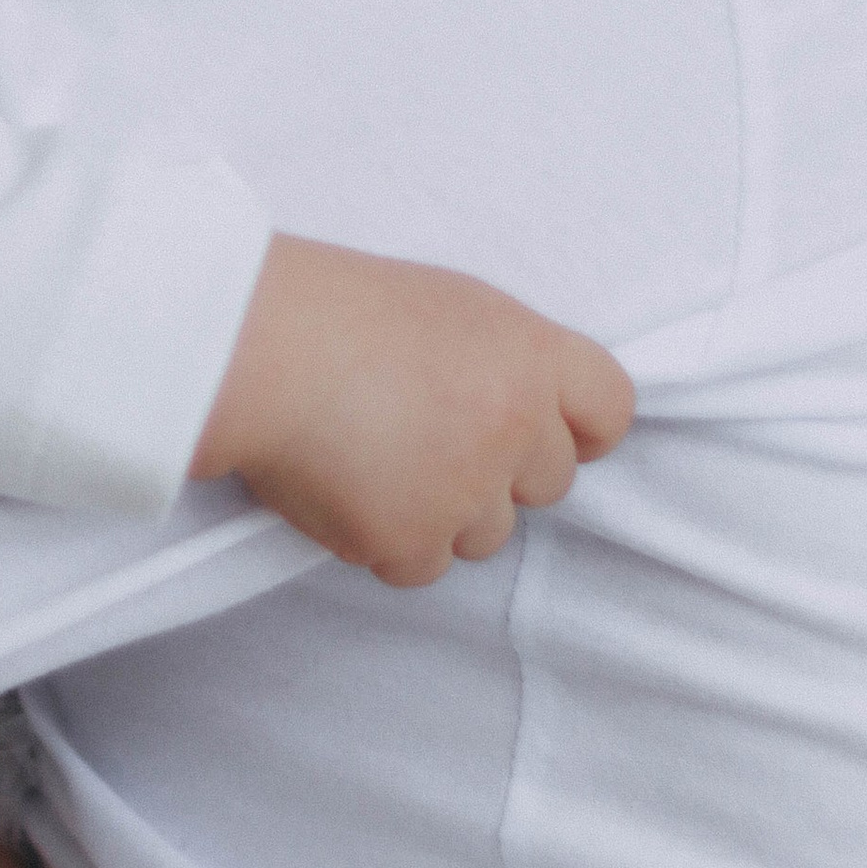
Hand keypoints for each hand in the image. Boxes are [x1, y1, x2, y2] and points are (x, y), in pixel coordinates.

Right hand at [190, 234, 635, 587]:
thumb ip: (504, 358)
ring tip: (374, 455)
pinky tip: (345, 488)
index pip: (610, 409)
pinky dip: (386, 540)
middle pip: (549, 481)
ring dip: (442, 510)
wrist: (256, 345)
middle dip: (500, 470)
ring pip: (485, 533)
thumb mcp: (448, 303)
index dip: (581, 427)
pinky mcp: (411, 541)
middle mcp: (516, 427)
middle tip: (427, 434)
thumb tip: (528, 411)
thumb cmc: (337, 309)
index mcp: (531, 354)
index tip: (543, 429)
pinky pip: (420, 564)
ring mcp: (467, 490)